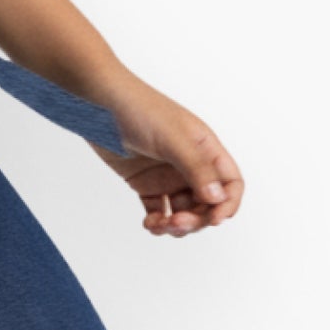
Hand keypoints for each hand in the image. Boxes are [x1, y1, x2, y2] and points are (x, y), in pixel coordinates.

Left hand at [82, 66, 244, 237]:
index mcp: (205, 150)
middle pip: (207, 204)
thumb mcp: (173, 138)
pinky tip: (150, 223)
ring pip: (184, 212)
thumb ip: (196, 167)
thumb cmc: (139, 109)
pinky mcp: (144, 183)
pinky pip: (159, 211)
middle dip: (197, 219)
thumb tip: (218, 197)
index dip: (228, 203)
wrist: (99, 103)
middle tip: (178, 222)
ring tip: (161, 225)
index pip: (230, 183)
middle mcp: (190, 165)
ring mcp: (167, 175)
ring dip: (177, 225)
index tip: (214, 219)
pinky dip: (158, 222)